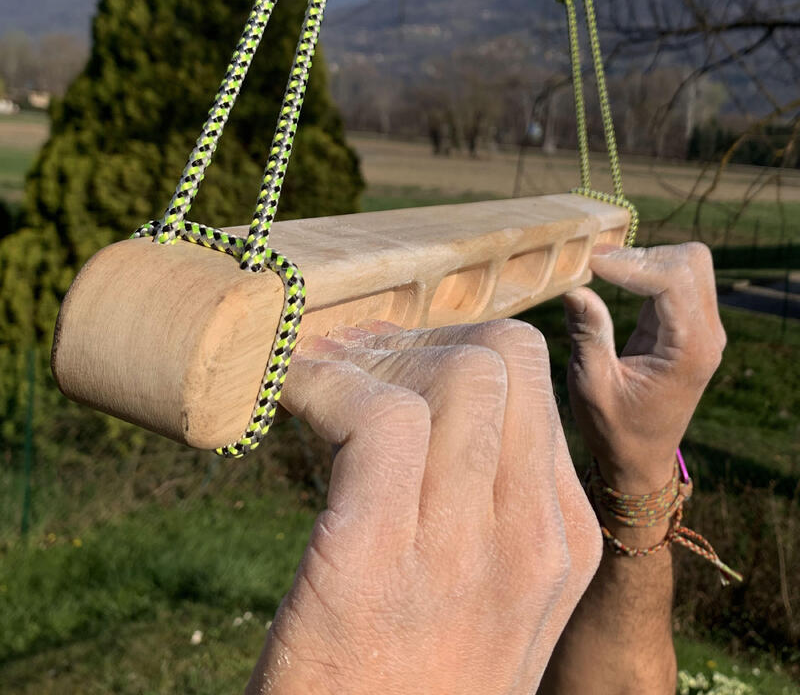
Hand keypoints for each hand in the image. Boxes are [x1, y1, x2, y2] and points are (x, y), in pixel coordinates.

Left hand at [246, 320, 601, 694]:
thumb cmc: (412, 679)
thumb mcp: (483, 595)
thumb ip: (480, 503)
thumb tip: (428, 407)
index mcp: (562, 540)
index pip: (531, 381)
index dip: (458, 349)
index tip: (396, 361)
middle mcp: (532, 536)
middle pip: (502, 358)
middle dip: (421, 337)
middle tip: (356, 357)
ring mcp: (464, 551)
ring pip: (452, 374)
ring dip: (369, 353)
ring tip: (316, 372)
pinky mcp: (377, 560)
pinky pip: (375, 417)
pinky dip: (323, 384)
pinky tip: (286, 394)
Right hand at [562, 243, 725, 493]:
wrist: (640, 459)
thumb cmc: (614, 430)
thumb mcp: (592, 386)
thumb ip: (588, 335)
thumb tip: (575, 287)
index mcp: (689, 351)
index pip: (673, 281)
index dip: (630, 263)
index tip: (588, 262)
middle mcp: (707, 336)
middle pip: (691, 261)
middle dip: (641, 254)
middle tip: (594, 263)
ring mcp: (702, 329)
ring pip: (688, 264)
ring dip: (645, 259)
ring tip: (599, 268)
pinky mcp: (688, 326)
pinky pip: (676, 279)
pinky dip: (645, 269)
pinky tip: (612, 275)